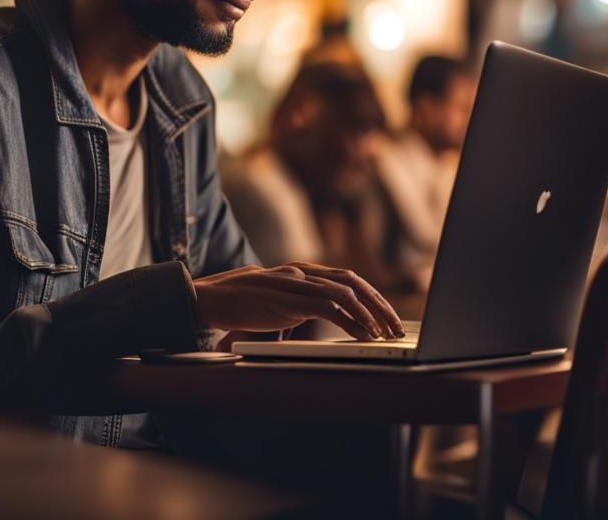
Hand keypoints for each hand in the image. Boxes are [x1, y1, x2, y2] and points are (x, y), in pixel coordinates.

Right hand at [192, 262, 404, 340]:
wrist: (211, 297)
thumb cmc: (244, 303)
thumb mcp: (279, 300)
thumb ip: (302, 302)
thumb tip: (329, 317)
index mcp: (303, 271)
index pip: (348, 278)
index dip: (372, 296)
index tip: (388, 317)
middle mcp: (304, 272)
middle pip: (353, 281)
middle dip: (379, 304)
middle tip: (397, 327)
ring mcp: (297, 284)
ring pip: (346, 292)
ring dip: (371, 314)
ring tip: (385, 334)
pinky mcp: (290, 300)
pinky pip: (329, 307)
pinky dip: (351, 321)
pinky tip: (363, 336)